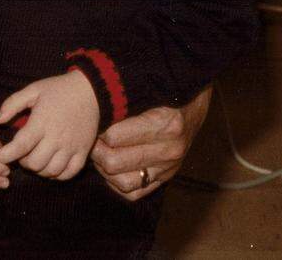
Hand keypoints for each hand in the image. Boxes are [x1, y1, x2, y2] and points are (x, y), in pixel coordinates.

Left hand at [0, 71, 98, 179]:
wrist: (91, 91)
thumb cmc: (58, 89)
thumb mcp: (33, 90)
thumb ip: (12, 104)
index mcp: (41, 122)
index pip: (21, 146)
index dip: (6, 155)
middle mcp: (57, 138)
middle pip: (35, 163)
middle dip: (22, 162)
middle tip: (19, 154)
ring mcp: (72, 148)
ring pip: (51, 171)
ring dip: (38, 170)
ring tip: (34, 159)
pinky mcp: (83, 153)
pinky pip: (69, 174)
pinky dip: (57, 175)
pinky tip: (50, 166)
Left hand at [91, 87, 209, 200]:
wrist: (191, 105)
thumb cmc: (162, 91)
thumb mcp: (146, 88)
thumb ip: (122, 98)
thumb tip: (91, 106)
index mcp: (165, 124)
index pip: (113, 137)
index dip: (96, 128)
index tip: (90, 120)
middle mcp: (169, 150)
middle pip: (113, 162)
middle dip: (95, 149)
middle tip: (90, 136)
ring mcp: (168, 168)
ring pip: (121, 181)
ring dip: (103, 168)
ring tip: (98, 150)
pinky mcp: (165, 179)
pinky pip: (133, 193)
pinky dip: (116, 182)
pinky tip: (110, 166)